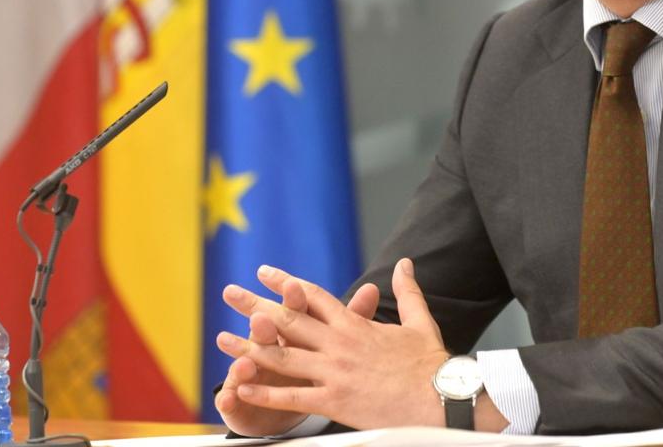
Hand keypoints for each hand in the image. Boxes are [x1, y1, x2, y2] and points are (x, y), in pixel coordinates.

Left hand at [216, 258, 453, 430]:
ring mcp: (334, 371)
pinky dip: (265, 391)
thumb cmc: (431, 364)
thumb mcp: (419, 320)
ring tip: (222, 339)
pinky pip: (292, 397)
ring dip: (249, 347)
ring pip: (282, 356)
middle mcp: (339, 343)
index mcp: (355, 324)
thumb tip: (405, 263)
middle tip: (229, 292)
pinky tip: (242, 385)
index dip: (286, 283)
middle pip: (289, 318)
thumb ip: (407, 291)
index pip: (313, 296)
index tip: (264, 272)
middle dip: (255, 304)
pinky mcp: (335, 400)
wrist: (441, 397)